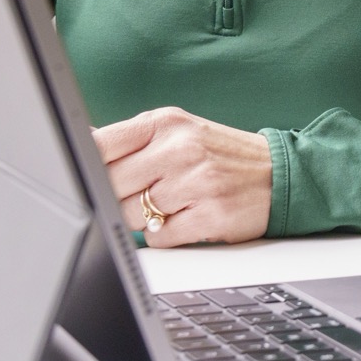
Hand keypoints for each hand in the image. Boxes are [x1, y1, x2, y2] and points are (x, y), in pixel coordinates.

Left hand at [94, 107, 272, 245]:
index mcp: (166, 123)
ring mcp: (197, 183)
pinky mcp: (211, 216)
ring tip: (171, 204)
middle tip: (140, 192)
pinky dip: (166, 234)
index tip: (82, 172)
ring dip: (143, 218)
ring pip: (131, 215)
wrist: (279, 173)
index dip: (86, 164)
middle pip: (110, 184)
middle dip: (118, 195)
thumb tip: (81, 144)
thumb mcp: (177, 131)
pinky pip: (159, 237)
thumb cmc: (218, 154)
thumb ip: (130, 139)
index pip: (101, 144)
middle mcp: (181, 149)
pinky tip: (185, 218)